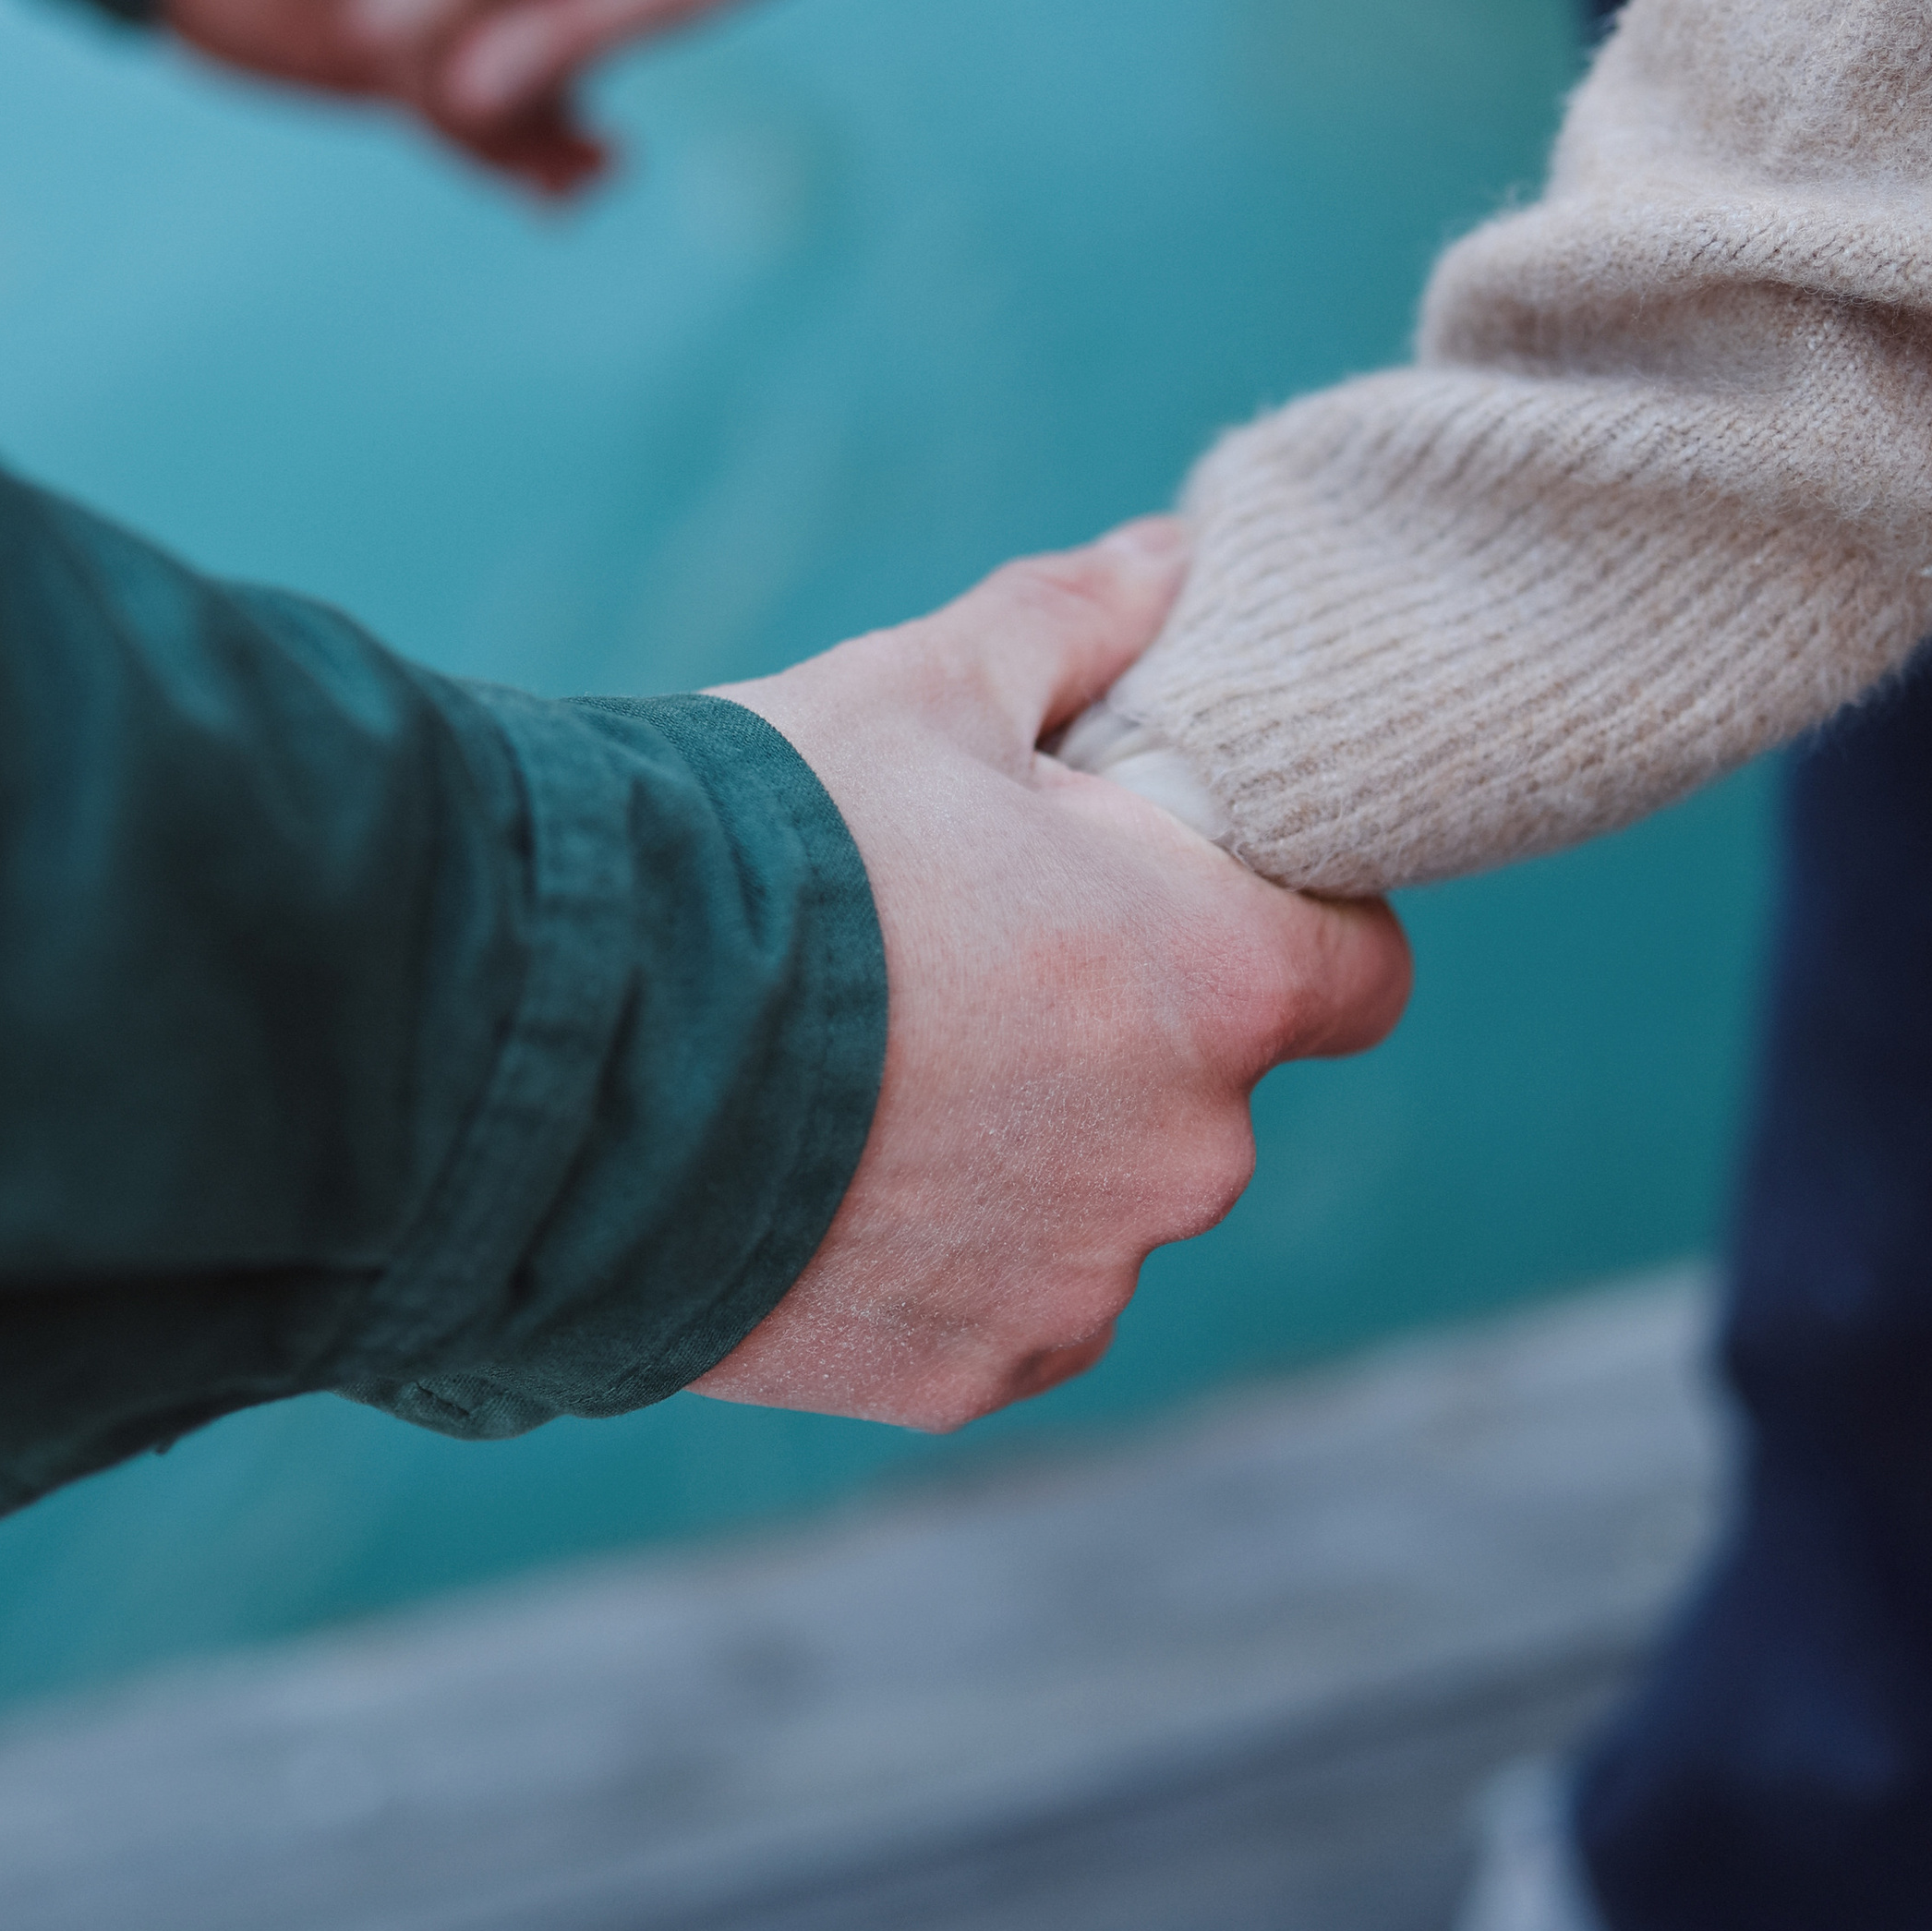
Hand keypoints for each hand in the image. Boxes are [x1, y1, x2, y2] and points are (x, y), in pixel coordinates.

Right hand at [695, 522, 1410, 1430]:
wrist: (572, 1048)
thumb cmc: (771, 845)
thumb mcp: (924, 690)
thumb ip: (1077, 622)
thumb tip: (1170, 556)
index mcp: (1214, 980)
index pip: (1359, 971)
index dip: (1285, 919)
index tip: (1175, 890)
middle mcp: (1186, 1156)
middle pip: (1206, 1087)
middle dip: (1114, 1027)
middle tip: (962, 959)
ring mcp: (1077, 1281)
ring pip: (1096, 1202)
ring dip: (1025, 1149)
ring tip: (866, 1073)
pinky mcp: (964, 1374)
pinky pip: (1001, 1306)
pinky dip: (941, 1255)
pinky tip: (829, 1174)